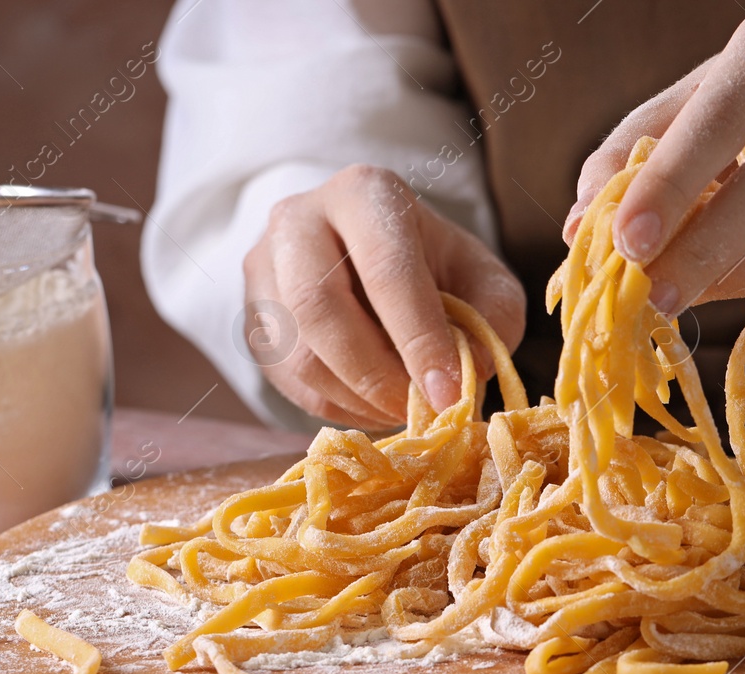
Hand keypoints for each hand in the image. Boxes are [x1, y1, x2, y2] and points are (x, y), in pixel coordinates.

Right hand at [243, 165, 524, 427]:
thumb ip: (493, 317)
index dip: (419, 339)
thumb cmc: (435, 268)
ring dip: (355, 398)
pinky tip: (370, 405)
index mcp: (364, 193)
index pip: (386, 269)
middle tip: (417, 410)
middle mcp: (298, 218)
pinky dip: (334, 406)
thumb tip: (474, 368)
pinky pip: (285, 379)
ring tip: (400, 408)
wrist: (370, 257)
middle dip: (375, 374)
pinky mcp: (251, 317)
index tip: (448, 394)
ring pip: (296, 352)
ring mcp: (262, 267)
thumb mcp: (482, 279)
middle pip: (318, 306)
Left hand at [565, 1, 744, 315]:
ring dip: (731, 277)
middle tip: (649, 297)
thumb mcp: (688, 110)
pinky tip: (725, 286)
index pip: (721, 117)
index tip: (626, 242)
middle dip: (702, 250)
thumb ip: (629, 157)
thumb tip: (579, 225)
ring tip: (678, 297)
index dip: (670, 183)